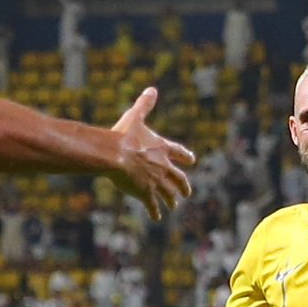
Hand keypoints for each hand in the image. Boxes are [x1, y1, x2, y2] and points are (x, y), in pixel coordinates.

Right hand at [110, 86, 194, 219]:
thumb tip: (152, 89)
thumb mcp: (135, 117)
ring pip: (168, 193)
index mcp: (162, 148)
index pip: (179, 152)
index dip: (185, 156)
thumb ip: (145, 105)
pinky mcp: (146, 193)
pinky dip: (155, 211)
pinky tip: (157, 217)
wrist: (115, 155)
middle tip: (186, 192)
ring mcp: (156, 181)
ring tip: (173, 205)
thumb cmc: (124, 135)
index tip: (192, 159)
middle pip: (178, 178)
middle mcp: (163, 166)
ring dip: (171, 199)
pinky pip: (153, 205)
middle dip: (183, 185)